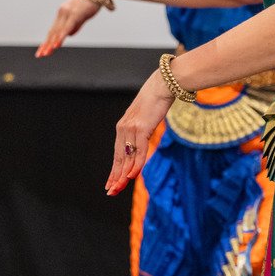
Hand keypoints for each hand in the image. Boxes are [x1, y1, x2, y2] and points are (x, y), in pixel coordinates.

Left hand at [36, 0, 101, 56]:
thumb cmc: (91, 2)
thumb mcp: (82, 17)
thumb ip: (75, 26)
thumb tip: (69, 35)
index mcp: (63, 13)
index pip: (53, 29)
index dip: (47, 40)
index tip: (42, 50)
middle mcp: (62, 12)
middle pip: (52, 31)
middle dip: (46, 44)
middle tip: (40, 55)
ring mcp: (67, 13)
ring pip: (57, 31)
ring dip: (51, 43)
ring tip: (46, 53)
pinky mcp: (75, 15)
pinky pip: (66, 29)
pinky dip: (60, 37)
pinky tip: (56, 45)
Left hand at [105, 71, 174, 195]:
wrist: (164, 84)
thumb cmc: (157, 99)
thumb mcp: (146, 117)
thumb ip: (142, 130)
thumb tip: (144, 139)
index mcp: (123, 127)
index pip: (117, 153)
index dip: (115, 170)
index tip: (111, 183)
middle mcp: (124, 128)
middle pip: (119, 158)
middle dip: (115, 176)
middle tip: (110, 191)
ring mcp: (132, 128)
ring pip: (127, 157)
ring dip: (123, 175)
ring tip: (118, 188)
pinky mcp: (142, 128)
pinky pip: (138, 151)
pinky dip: (135, 164)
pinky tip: (131, 176)